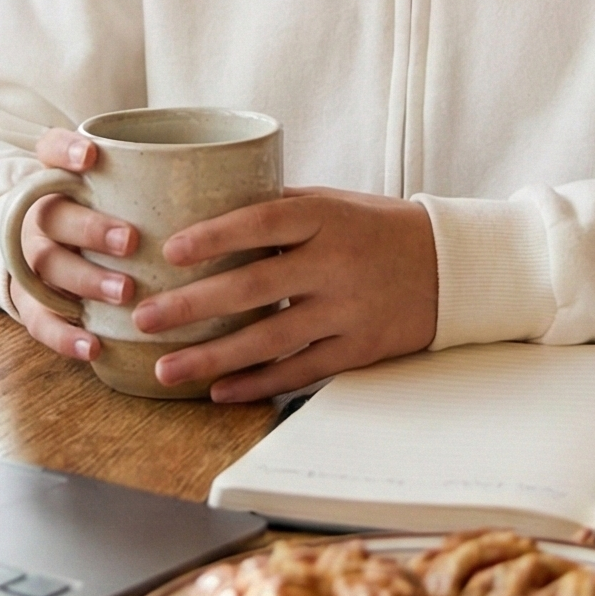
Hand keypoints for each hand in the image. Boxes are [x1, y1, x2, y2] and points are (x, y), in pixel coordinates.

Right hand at [8, 126, 138, 366]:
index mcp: (59, 180)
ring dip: (86, 280)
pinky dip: (65, 336)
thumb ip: (156, 181)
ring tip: (125, 292)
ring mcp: (31, 259)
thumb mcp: (121, 191)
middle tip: (130, 241)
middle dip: (91, 228)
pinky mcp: (30, 302)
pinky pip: (39, 321)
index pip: (50, 150)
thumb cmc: (106, 216)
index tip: (91, 156)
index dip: (65, 150)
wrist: (52, 251)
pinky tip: (95, 346)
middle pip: (54, 215)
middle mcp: (40, 216)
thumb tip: (242, 170)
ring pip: (48, 266)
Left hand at [137, 189, 437, 402]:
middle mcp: (335, 263)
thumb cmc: (376, 228)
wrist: (450, 267)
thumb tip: (205, 214)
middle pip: (253, 287)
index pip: (261, 222)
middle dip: (192, 305)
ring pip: (269, 339)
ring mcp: (348, 310)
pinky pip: (300, 371)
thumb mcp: (333, 204)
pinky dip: (258, 383)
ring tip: (166, 370)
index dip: (214, 236)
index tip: (169, 251)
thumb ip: (278, 212)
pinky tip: (219, 391)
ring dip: (212, 357)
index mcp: (325, 217)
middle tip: (144, 318)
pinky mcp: (359, 349)